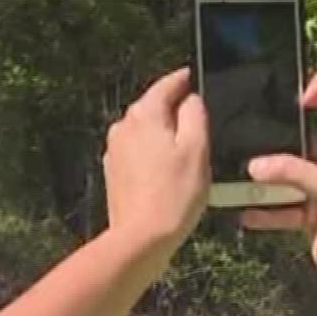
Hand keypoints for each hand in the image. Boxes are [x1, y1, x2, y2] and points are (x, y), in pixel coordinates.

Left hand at [103, 67, 208, 255]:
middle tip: (202, 125)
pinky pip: (139, 152)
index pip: (167, 84)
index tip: (197, 78)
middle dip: (176, 111)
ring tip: (188, 154)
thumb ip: (195, 114)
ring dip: (165, 135)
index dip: (186, 80)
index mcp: (145, 114)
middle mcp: (124, 126)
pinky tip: (169, 173)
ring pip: (147, 130)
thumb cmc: (174, 194)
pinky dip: (154, 155)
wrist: (142, 237)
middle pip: (155, 107)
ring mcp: (116, 149)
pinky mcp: (115, 171)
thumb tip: (191, 98)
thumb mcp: (198, 148)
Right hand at [242, 72, 316, 297]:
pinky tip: (244, 212)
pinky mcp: (308, 214)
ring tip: (240, 168)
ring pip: (289, 170)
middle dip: (284, 127)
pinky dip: (264, 210)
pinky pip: (281, 206)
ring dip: (268, 173)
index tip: (301, 98)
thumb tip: (253, 165)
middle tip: (256, 123)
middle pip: (310, 131)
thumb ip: (293, 173)